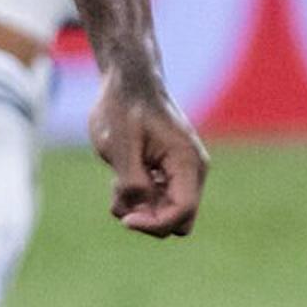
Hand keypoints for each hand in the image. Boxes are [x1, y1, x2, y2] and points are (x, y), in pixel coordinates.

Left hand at [90, 76, 205, 237]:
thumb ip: (131, 181)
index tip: (126, 220)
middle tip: (121, 197)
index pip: (183, 212)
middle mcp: (190, 171)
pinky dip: (135, 200)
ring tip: (116, 182)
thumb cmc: (125, 107)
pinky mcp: (165, 173)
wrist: (127, 82)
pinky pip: (155, 202)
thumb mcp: (121, 145)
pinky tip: (119, 178)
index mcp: (187, 162)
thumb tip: (138, 211)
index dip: (155, 224)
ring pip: (164, 213)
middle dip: (149, 219)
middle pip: (179, 221)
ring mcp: (179, 173)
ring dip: (137, 208)